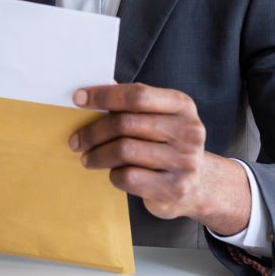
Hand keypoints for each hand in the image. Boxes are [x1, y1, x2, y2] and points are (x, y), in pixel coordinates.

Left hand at [69, 83, 248, 234]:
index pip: (137, 95)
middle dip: (93, 131)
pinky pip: (129, 177)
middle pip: (126, 124)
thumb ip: (132, 103)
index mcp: (182, 105)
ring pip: (124, 151)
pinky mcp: (175, 188)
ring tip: (87, 158)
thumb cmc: (168, 145)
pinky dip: (114, 174)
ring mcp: (185, 161)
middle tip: (76, 140)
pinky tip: (113, 173)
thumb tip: (95, 87)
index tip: (78, 99)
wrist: (198, 186)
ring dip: (97, 155)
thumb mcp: (159, 118)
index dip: (104, 95)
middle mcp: (188, 131)